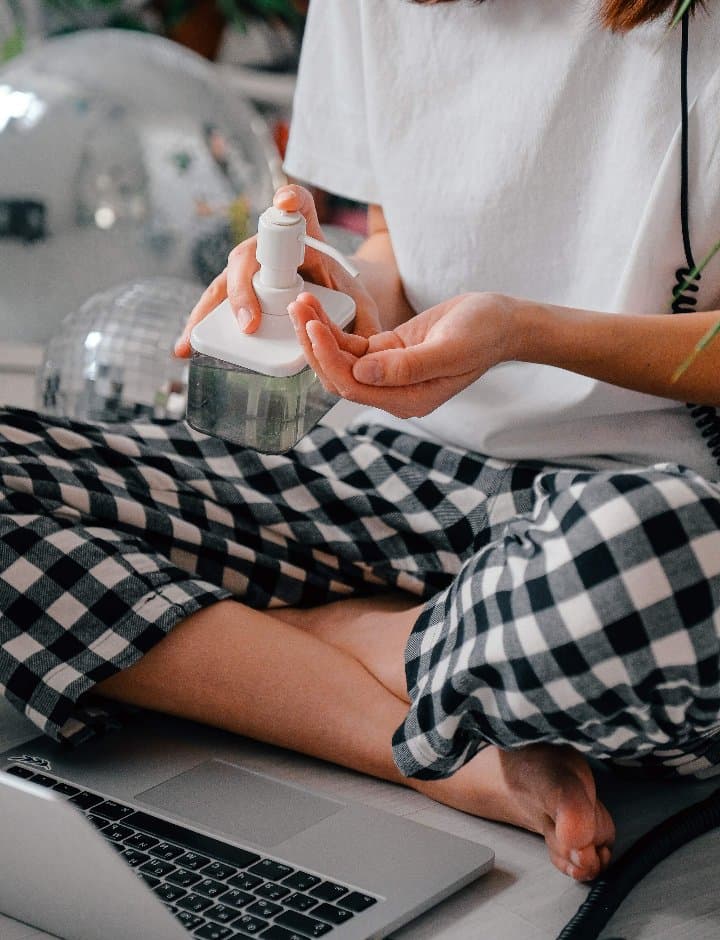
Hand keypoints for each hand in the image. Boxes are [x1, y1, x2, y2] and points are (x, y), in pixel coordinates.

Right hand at [174, 184, 379, 357]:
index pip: (300, 206)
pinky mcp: (236, 292)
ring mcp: (248, 269)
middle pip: (248, 256)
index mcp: (305, 235)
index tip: (286, 203)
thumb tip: (368, 340)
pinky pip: (215, 305)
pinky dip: (201, 325)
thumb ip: (367, 317)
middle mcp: (269, 247)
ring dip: (207, 312)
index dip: (292, 202)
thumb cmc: (343, 293)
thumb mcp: (362, 300)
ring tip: (194, 340)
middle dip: (243, 290)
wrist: (330, 297)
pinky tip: (186, 348)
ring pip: (224, 283)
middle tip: (249, 322)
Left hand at [289, 291, 516, 417]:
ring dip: (319, 333)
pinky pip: (351, 346)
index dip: (330, 358)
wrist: (501, 321)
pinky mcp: (386, 353)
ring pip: (341, 360)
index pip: (355, 386)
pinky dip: (333, 328)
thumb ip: (407, 366)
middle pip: (339, 376)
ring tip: (302, 301)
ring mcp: (388, 373)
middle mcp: (394, 392)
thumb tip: (363, 373)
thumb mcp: (449, 348)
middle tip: (298, 308)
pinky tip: (319, 307)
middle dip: (315, 345)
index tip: (314, 326)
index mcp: (409, 400)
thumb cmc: (483, 333)